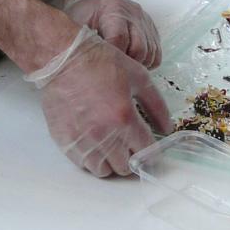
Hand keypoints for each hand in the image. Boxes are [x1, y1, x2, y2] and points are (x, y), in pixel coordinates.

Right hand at [27, 26, 169, 176]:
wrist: (63, 59)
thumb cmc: (100, 63)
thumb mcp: (138, 76)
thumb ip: (157, 105)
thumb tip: (167, 127)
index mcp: (124, 118)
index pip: (145, 151)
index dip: (151, 150)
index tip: (148, 145)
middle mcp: (103, 135)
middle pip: (125, 167)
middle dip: (131, 156)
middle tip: (129, 142)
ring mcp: (82, 141)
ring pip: (104, 170)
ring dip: (111, 161)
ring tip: (111, 143)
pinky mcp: (65, 142)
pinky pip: (83, 164)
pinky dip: (91, 158)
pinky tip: (94, 142)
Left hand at [65, 0, 160, 67]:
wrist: (94, 2)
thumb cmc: (84, 15)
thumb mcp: (76, 24)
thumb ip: (84, 43)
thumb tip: (86, 69)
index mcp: (113, 9)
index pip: (119, 39)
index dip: (112, 58)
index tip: (102, 69)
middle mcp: (133, 13)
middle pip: (139, 49)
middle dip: (126, 66)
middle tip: (112, 72)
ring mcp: (145, 21)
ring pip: (150, 54)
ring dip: (138, 67)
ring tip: (120, 68)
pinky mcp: (152, 29)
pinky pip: (156, 55)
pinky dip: (146, 64)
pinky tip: (130, 63)